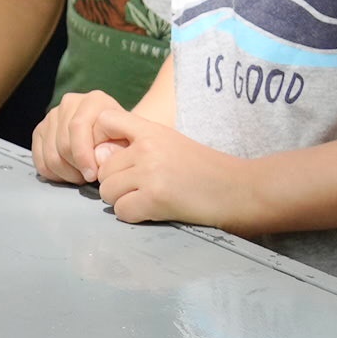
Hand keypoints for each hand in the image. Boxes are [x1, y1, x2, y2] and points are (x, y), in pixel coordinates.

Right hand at [33, 90, 137, 185]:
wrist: (114, 137)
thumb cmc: (122, 140)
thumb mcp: (127, 142)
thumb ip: (116, 150)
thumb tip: (99, 158)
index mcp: (94, 100)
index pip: (78, 127)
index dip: (83, 156)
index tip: (92, 175)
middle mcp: (70, 103)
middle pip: (62, 143)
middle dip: (75, 168)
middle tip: (88, 178)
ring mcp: (53, 116)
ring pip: (50, 154)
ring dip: (65, 172)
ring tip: (81, 176)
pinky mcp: (41, 130)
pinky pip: (39, 158)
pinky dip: (52, 172)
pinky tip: (68, 174)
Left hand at [90, 109, 260, 231]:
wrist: (239, 189)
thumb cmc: (205, 169)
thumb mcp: (171, 143)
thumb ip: (137, 145)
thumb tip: (97, 158)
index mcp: (151, 130)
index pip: (104, 121)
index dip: (101, 141)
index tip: (114, 158)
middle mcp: (146, 148)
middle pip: (103, 168)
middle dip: (115, 183)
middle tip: (139, 189)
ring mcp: (150, 173)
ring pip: (107, 191)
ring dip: (122, 201)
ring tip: (147, 200)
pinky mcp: (155, 199)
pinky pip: (122, 211)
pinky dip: (132, 216)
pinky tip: (152, 211)